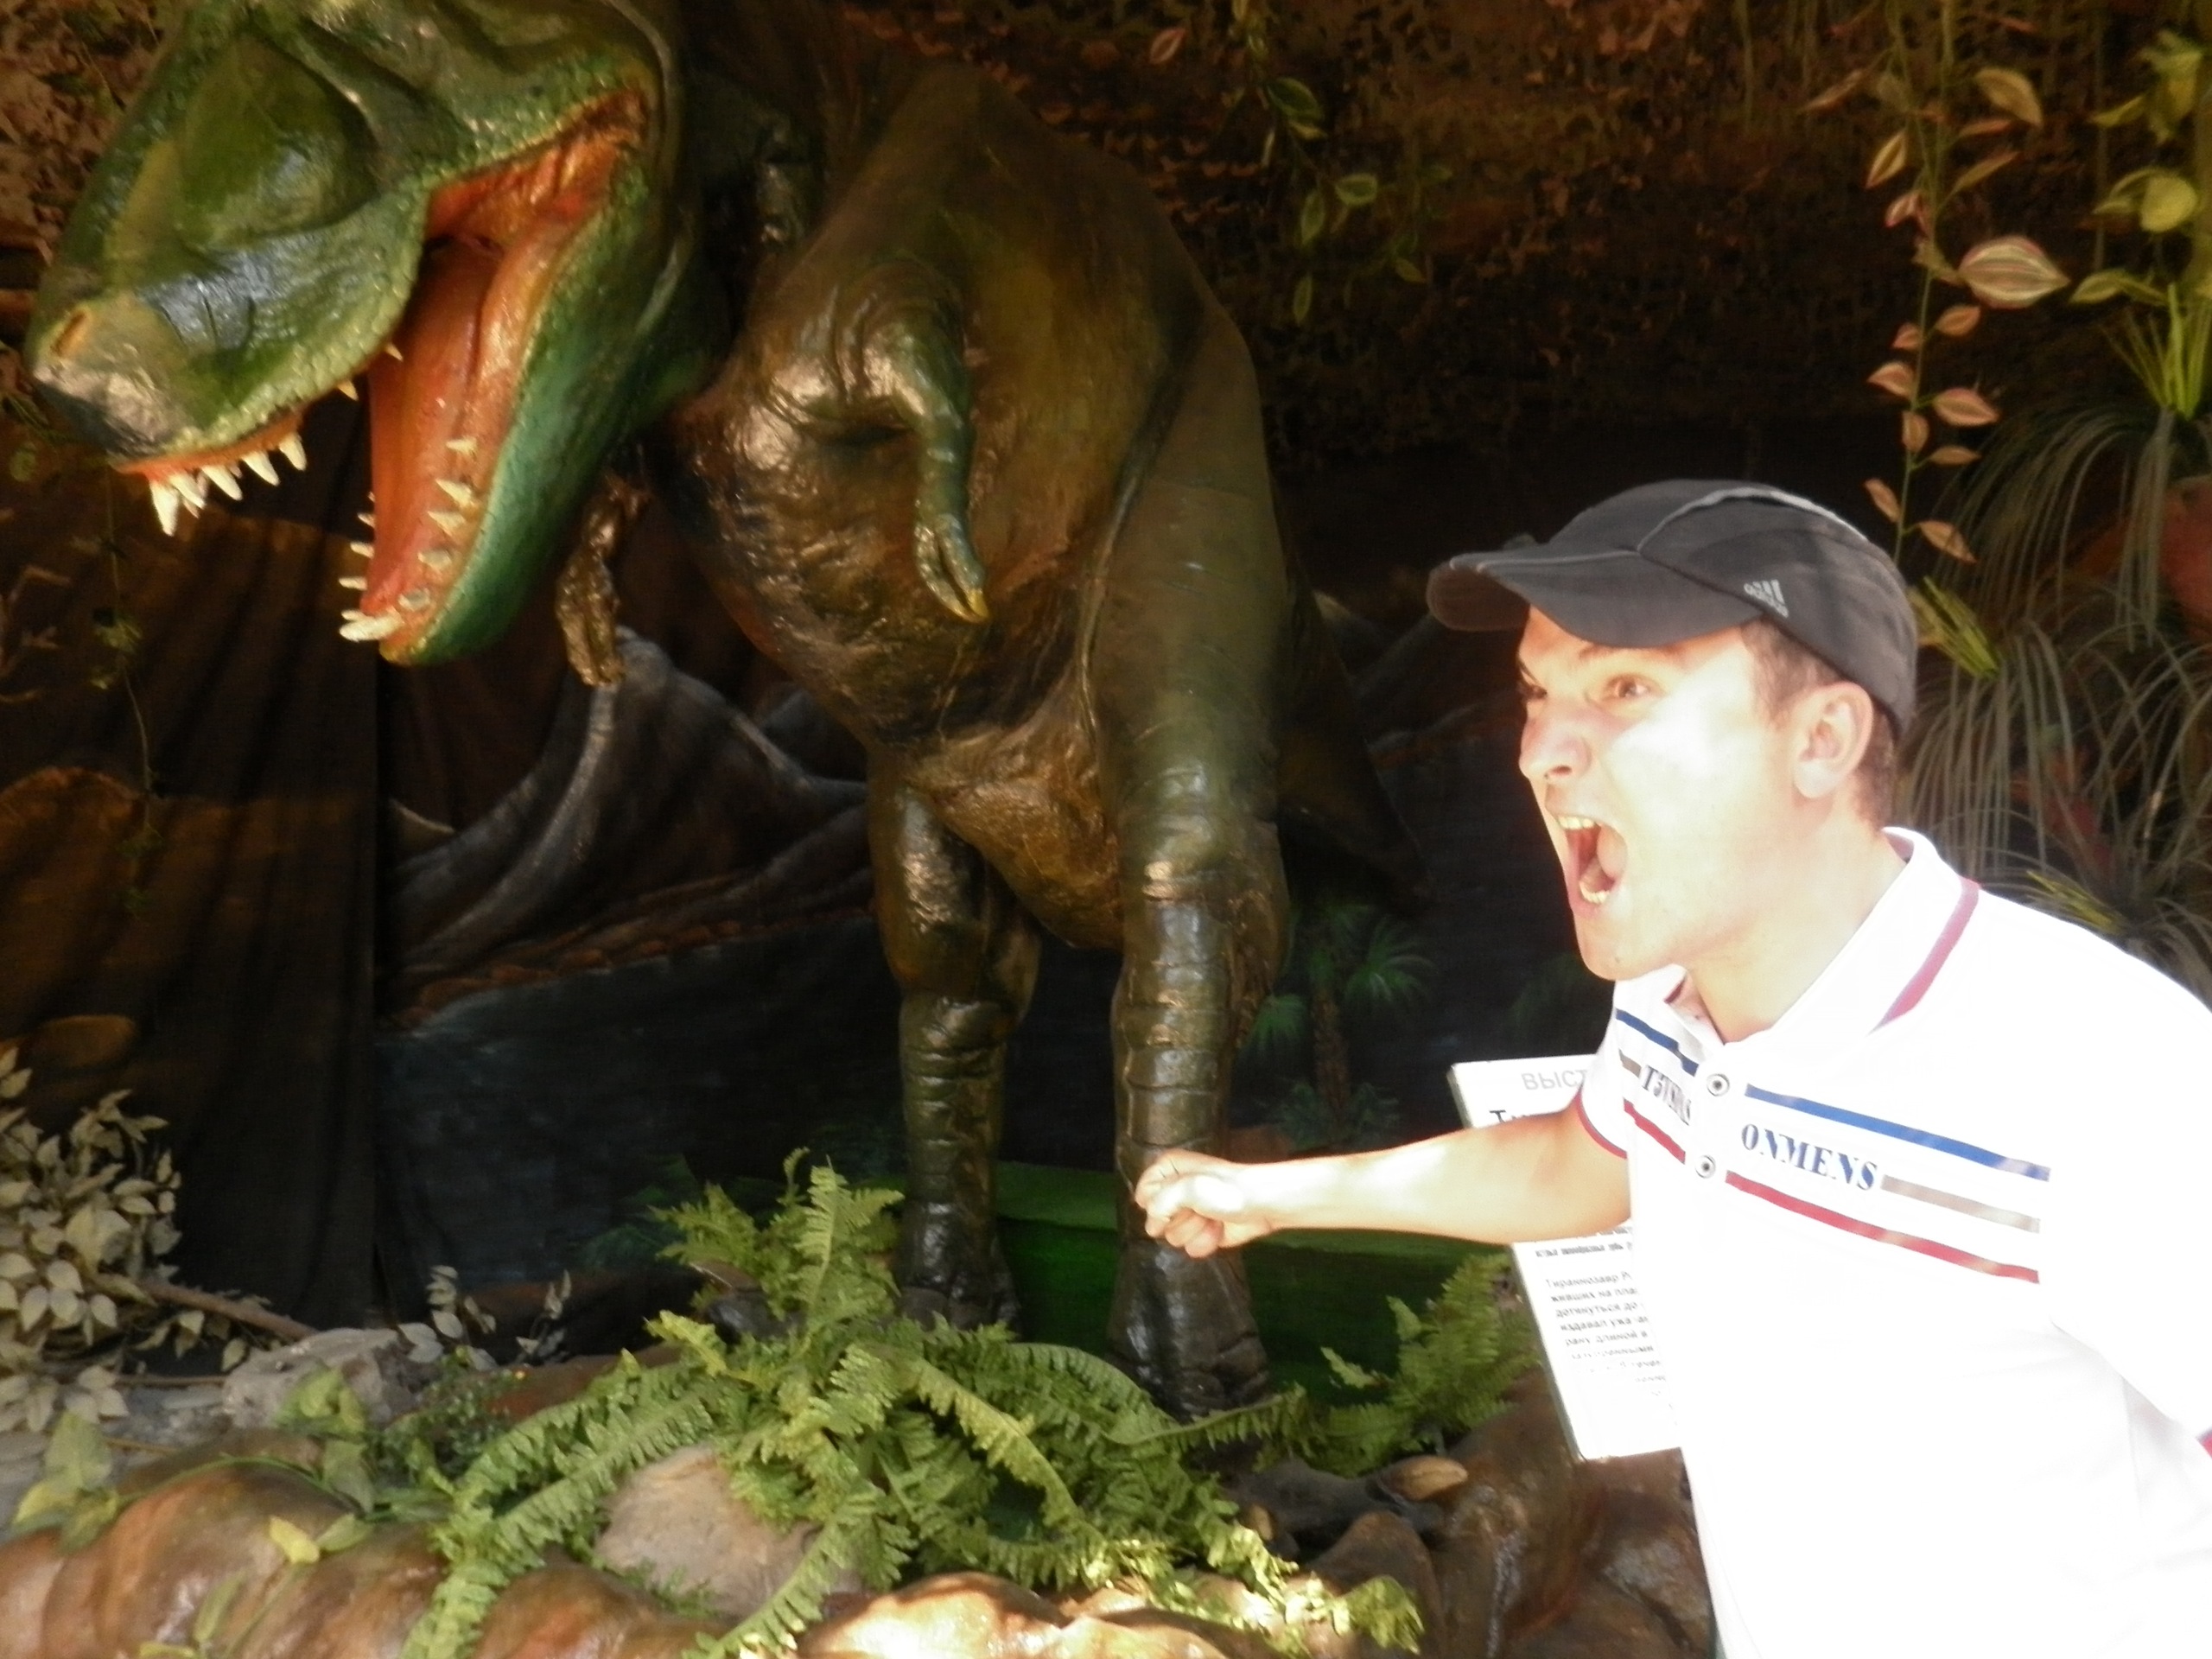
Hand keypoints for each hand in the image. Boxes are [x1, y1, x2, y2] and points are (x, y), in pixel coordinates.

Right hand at [1134, 1151, 1277, 1258]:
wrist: (1261, 1206)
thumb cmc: (1226, 1189)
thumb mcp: (1187, 1187)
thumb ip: (1159, 1204)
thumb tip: (1152, 1228)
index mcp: (1168, 1169)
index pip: (1143, 1192)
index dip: (1157, 1201)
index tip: (1177, 1199)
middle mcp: (1174, 1191)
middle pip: (1157, 1219)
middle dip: (1181, 1218)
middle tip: (1200, 1207)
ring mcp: (1187, 1214)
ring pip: (1173, 1236)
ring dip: (1195, 1230)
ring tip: (1212, 1217)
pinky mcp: (1200, 1233)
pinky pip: (1189, 1247)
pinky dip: (1205, 1242)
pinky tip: (1218, 1230)